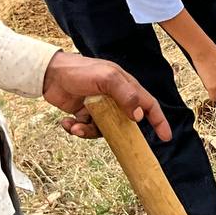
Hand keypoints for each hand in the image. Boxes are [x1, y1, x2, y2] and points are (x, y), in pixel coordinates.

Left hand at [43, 50, 171, 141]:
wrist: (50, 74)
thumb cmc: (81, 70)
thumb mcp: (106, 78)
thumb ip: (126, 95)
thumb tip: (139, 115)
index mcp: (126, 87)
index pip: (148, 105)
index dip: (159, 121)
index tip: (165, 137)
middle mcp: (116, 99)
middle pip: (126, 122)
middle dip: (120, 134)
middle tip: (117, 144)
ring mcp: (101, 107)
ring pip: (105, 130)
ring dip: (89, 132)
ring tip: (76, 126)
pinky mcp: (85, 114)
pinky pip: (87, 129)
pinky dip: (76, 129)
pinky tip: (66, 122)